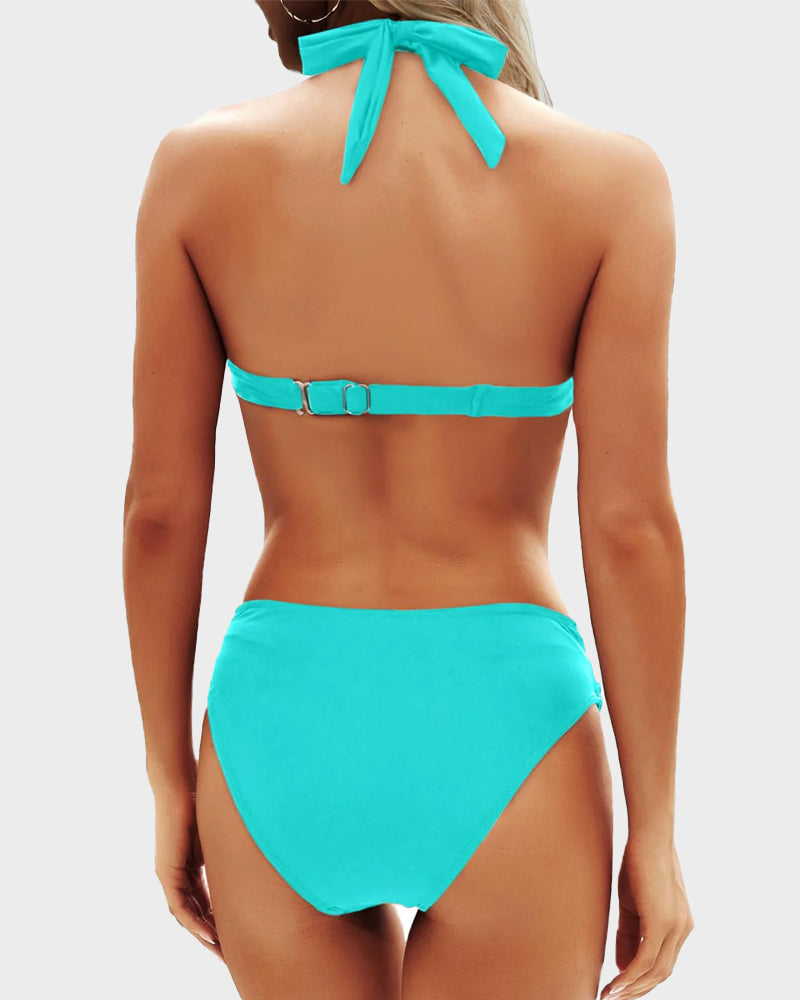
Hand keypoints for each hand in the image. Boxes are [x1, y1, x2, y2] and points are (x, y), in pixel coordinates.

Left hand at [154, 789, 221, 958]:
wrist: (177, 786)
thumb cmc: (199, 801)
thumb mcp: (217, 833)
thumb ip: (226, 850)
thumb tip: (252, 852)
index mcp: (189, 867)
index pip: (203, 902)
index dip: (218, 920)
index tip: (233, 935)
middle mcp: (176, 875)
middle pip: (194, 914)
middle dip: (211, 936)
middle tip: (227, 955)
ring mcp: (169, 874)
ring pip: (186, 915)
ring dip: (203, 934)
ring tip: (220, 952)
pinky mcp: (166, 871)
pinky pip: (180, 905)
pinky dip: (194, 921)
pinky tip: (208, 933)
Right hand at [600, 837, 692, 998]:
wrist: (648, 836)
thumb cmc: (639, 862)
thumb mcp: (633, 903)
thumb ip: (631, 934)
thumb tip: (625, 966)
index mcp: (680, 925)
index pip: (663, 962)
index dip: (643, 979)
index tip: (622, 988)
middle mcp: (683, 929)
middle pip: (661, 973)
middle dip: (637, 990)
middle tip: (614, 998)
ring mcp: (675, 927)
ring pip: (655, 971)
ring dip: (632, 988)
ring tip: (610, 995)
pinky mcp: (662, 922)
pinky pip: (645, 960)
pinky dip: (630, 976)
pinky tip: (615, 984)